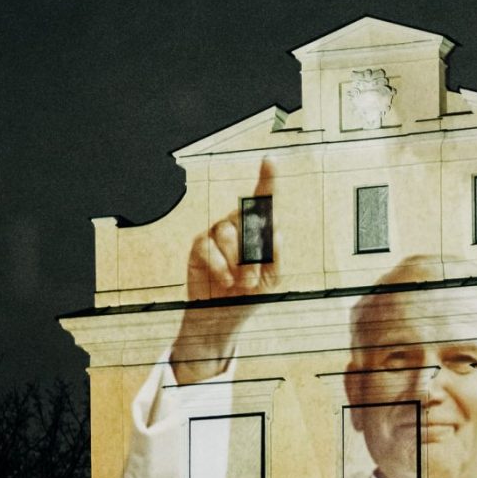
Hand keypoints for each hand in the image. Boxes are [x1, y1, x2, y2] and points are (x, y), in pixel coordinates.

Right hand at [171, 160, 280, 384]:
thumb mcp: (273, 278)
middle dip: (254, 252)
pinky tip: (225, 281)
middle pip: (247, 220)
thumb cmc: (251, 294)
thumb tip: (276, 232)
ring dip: (238, 262)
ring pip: (228, 232)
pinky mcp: (200, 246)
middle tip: (253, 279)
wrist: (225, 317)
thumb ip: (277, 254)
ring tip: (241, 282)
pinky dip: (220, 266)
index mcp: (258, 230)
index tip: (269, 160)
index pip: (263, 201)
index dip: (267, 180)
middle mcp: (237, 225)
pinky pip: (209, 247)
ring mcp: (217, 234)